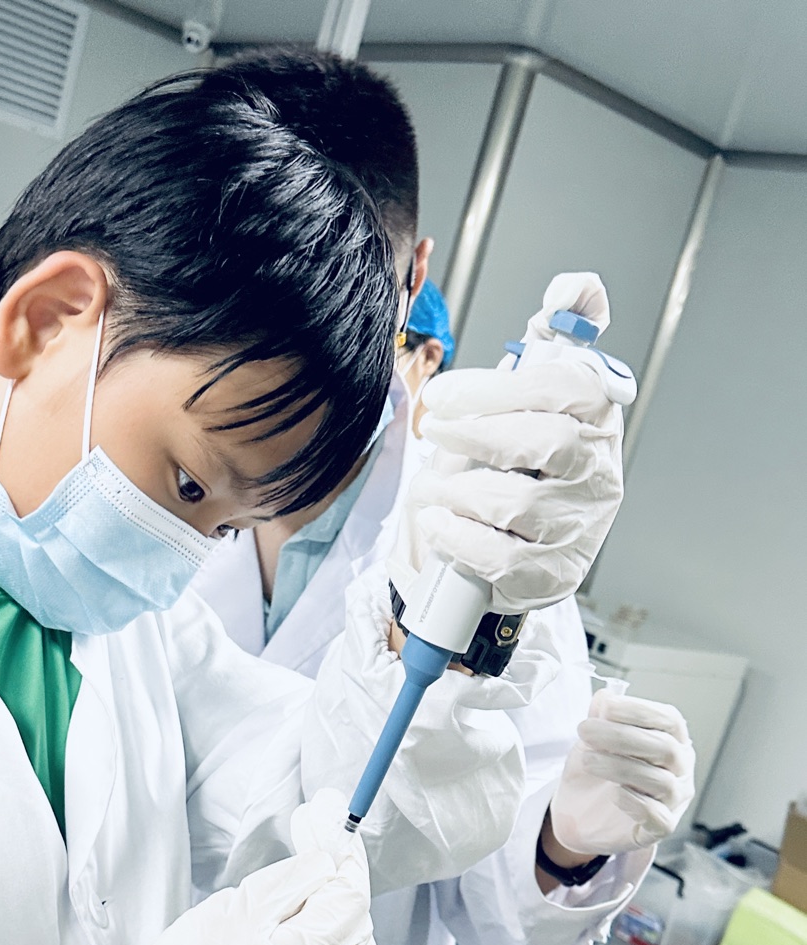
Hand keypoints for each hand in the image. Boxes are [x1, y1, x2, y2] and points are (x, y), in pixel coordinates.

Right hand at [90, 789, 380, 944]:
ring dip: (340, 938)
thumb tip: (330, 851)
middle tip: (304, 872)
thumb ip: (293, 877)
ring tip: (300, 921)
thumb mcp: (234, 909)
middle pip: (359, 931)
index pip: (352, 895)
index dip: (341, 856)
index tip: (327, 826)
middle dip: (336, 895)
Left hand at [390, 272, 626, 615]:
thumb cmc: (526, 461)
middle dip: (476, 433)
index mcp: (598, 419)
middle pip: (544, 443)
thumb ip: (553, 336)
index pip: (565, 388)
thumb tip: (576, 285)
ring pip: (520, 502)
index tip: (444, 392)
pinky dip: (459, 538)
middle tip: (435, 430)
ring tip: (433, 485)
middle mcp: (599, 473)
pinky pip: (502, 556)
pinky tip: (440, 523)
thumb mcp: (540, 395)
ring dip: (460, 490)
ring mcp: (580, 526)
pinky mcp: (552, 573)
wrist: (528, 544)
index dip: (499, 386)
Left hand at [550, 691, 695, 854]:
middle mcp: (681, 768)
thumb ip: (600, 718)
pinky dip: (635, 803)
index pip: (669, 720)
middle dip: (622, 736)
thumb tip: (604, 696)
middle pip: (664, 748)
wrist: (580, 814)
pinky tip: (613, 794)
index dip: (639, 711)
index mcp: (672, 740)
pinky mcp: (661, 828)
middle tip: (586, 730)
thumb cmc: (595, 772)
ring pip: (660, 781)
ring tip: (588, 760)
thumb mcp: (592, 741)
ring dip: (620, 767)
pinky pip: (658, 817)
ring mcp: (675, 799)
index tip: (606, 707)